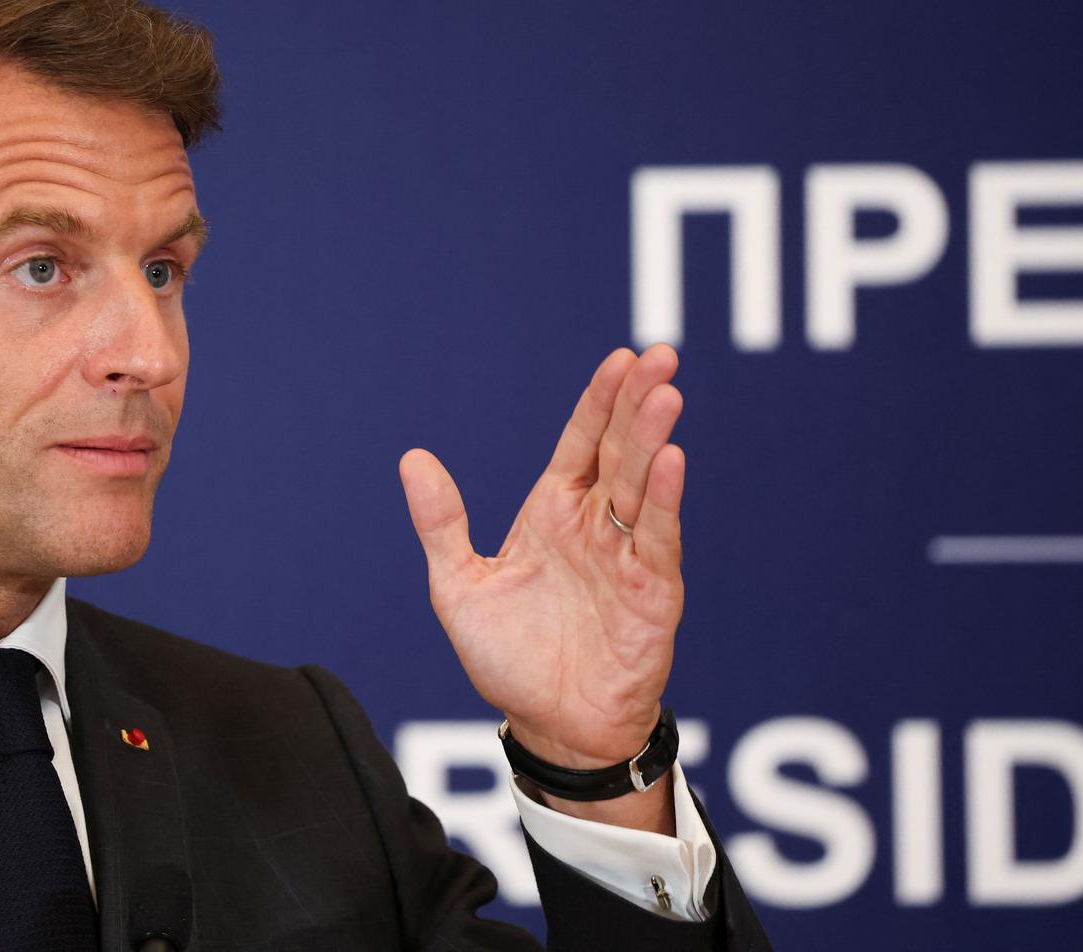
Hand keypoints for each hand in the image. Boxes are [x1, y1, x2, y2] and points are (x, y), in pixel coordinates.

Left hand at [398, 345, 685, 830]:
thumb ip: (441, 523)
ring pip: (644, 485)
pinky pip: (658, 538)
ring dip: (654, 439)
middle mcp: (596, 525)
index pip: (582, 442)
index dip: (599, 400)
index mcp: (553, 513)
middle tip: (659, 355)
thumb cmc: (508, 660)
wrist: (548, 727)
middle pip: (620, 450)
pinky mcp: (652, 592)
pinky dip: (665, 500)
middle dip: (637, 402)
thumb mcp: (458, 586)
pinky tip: (671, 460)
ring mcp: (627, 555)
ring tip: (666, 394)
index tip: (620, 358)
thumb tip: (411, 457)